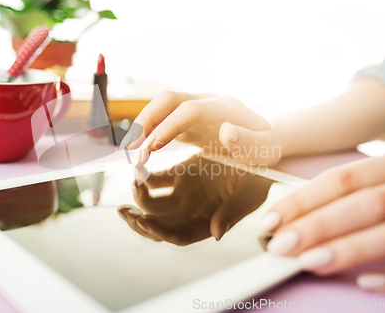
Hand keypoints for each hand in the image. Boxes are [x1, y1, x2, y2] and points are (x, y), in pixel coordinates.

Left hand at [118, 156, 272, 244]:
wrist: (259, 148)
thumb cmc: (260, 174)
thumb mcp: (252, 192)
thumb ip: (233, 212)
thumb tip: (216, 234)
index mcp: (208, 221)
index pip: (179, 236)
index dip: (161, 233)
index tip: (145, 222)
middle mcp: (192, 210)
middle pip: (158, 225)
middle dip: (139, 222)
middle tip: (124, 212)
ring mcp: (184, 192)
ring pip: (153, 205)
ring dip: (138, 199)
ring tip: (133, 183)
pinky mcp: (180, 173)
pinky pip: (155, 180)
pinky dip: (144, 177)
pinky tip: (139, 168)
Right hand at [121, 91, 280, 165]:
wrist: (266, 137)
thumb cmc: (267, 146)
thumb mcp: (267, 149)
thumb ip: (249, 141)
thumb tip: (226, 130)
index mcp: (225, 107)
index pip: (189, 109)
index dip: (168, 126)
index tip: (151, 147)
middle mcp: (207, 102)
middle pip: (169, 99)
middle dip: (146, 120)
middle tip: (132, 147)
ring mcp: (196, 108)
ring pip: (162, 107)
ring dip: (144, 126)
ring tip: (132, 153)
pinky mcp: (188, 120)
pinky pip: (163, 120)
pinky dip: (149, 133)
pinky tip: (140, 151)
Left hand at [259, 150, 384, 293]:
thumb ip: (356, 195)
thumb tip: (297, 219)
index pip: (342, 179)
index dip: (303, 200)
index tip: (269, 221)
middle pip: (366, 202)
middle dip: (319, 224)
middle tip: (281, 245)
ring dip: (350, 248)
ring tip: (310, 262)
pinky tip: (367, 283)